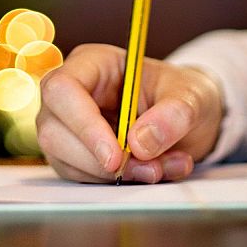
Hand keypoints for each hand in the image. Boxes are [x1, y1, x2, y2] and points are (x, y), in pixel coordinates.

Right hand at [37, 43, 222, 183]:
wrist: (189, 119)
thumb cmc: (183, 95)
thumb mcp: (194, 96)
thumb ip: (174, 114)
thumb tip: (139, 143)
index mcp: (92, 63)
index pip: (62, 89)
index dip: (83, 124)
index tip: (116, 156)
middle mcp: (70, 93)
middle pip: (53, 129)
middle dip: (99, 160)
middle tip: (148, 169)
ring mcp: (67, 126)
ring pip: (63, 159)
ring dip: (112, 175)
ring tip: (161, 168)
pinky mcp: (73, 155)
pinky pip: (80, 177)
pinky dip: (116, 184)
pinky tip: (151, 171)